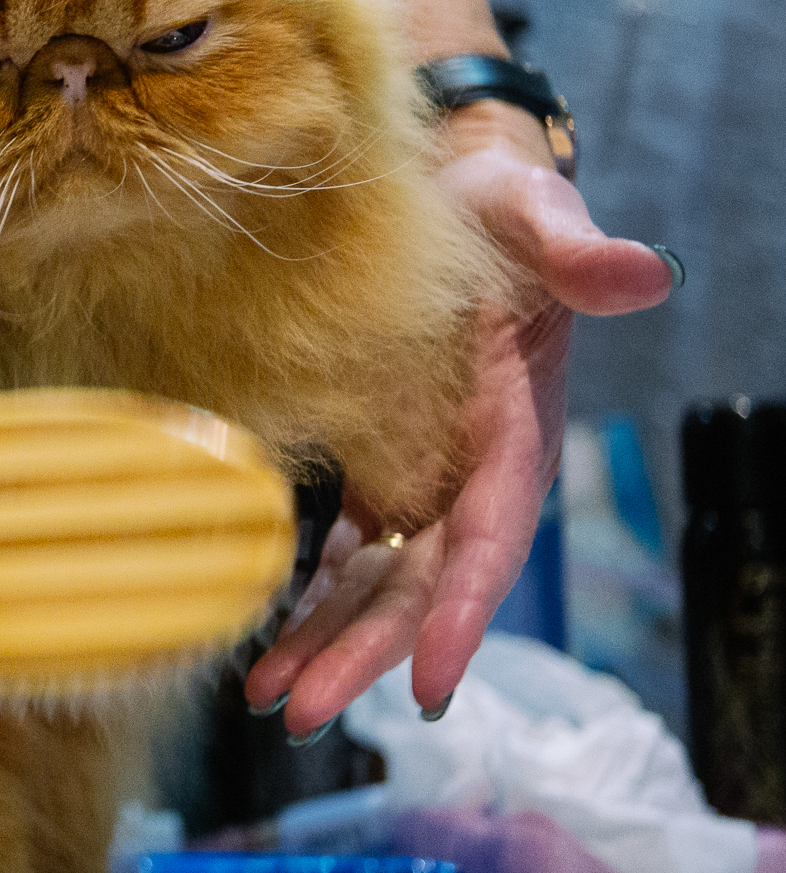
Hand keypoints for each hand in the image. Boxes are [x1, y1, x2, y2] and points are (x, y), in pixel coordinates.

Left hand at [243, 101, 676, 736]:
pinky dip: (301, 589)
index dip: (464, 610)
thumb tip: (644, 271)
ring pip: (372, 580)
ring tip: (269, 698)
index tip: (429, 680)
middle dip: (365, 651)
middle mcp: (467, 469)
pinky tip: (259, 636)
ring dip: (323, 640)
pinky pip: (335, 542)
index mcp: (513, 429)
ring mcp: (416, 471)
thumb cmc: (497, 206)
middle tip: (304, 711)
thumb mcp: (534, 214)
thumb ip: (578, 252)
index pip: (492, 537)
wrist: (446, 191)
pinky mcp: (369, 459)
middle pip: (419, 582)